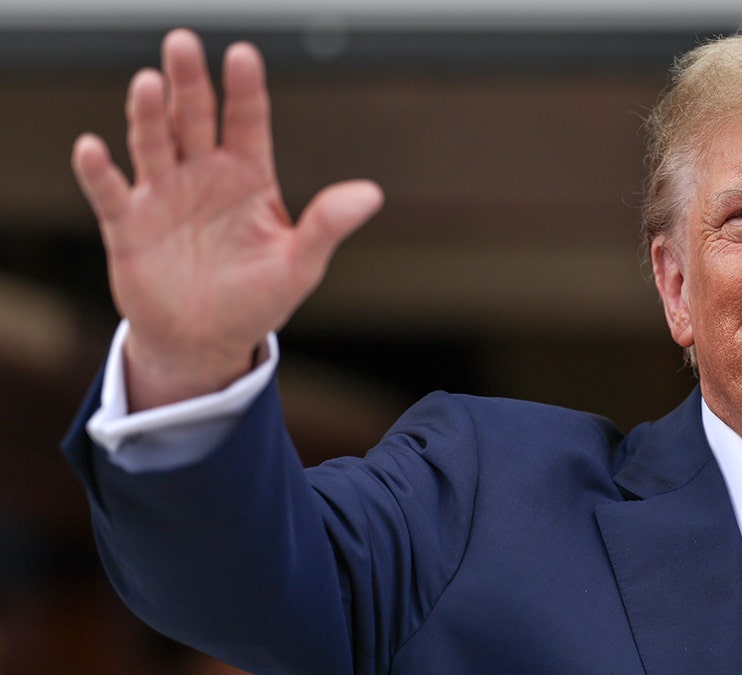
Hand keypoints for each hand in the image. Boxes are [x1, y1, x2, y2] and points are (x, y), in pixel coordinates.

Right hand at [72, 29, 382, 410]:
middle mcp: (203, 174)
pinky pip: (111, 192)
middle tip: (182, 43)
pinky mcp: (128, 224)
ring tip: (148, 83)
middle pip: (194, 117)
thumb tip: (372, 194)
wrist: (207, 341)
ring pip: (153, 143)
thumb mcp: (300, 265)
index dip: (245, 90)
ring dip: (148, 114)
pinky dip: (99, 172)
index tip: (243, 55)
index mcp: (248, 176)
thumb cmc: (258, 299)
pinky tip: (93, 149)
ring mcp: (163, 195)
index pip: (248, 122)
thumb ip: (328, 225)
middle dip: (189, 82)